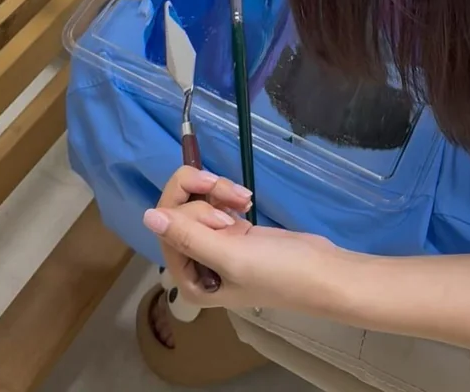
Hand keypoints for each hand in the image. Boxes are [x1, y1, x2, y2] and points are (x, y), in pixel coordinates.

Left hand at [144, 168, 346, 314]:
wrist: (323, 271)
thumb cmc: (278, 272)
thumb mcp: (230, 256)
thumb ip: (188, 237)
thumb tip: (147, 217)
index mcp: (189, 278)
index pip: (166, 228)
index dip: (188, 209)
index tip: (220, 209)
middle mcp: (195, 262)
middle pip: (177, 210)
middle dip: (202, 194)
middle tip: (234, 194)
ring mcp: (213, 245)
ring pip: (196, 201)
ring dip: (218, 191)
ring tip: (244, 199)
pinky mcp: (231, 231)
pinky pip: (213, 202)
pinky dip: (226, 194)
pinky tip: (245, 200)